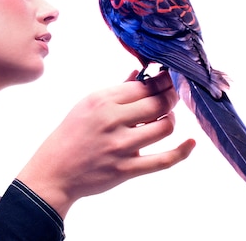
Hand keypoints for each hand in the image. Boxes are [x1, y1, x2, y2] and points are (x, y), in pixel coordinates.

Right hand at [16, 69, 195, 217]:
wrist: (54, 171)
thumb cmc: (70, 135)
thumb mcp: (87, 105)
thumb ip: (116, 91)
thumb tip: (140, 75)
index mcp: (102, 100)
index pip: (144, 85)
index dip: (163, 81)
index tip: (171, 78)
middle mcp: (113, 120)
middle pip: (159, 103)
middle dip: (172, 97)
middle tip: (174, 96)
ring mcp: (121, 146)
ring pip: (164, 127)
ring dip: (170, 120)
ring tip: (165, 118)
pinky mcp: (127, 169)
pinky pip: (164, 159)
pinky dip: (182, 151)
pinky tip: (191, 143)